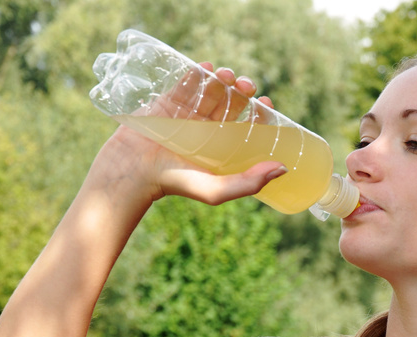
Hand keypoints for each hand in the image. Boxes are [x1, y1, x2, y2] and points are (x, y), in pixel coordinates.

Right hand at [91, 63, 284, 205]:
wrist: (134, 172)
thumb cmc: (176, 184)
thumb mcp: (216, 190)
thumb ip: (249, 183)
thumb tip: (283, 168)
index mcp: (220, 150)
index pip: (245, 127)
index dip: (259, 115)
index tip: (267, 104)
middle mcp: (206, 132)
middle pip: (230, 105)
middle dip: (241, 92)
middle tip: (247, 86)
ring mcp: (186, 116)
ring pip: (210, 91)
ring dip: (221, 80)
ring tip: (227, 75)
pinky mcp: (167, 104)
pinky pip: (184, 84)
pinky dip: (196, 73)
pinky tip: (206, 66)